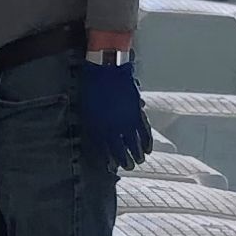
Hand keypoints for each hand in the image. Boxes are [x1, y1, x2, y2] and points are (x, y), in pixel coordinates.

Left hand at [76, 56, 151, 170]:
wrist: (105, 68)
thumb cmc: (92, 85)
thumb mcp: (87, 107)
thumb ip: (94, 123)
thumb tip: (99, 137)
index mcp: (98, 125)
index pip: (104, 147)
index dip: (108, 158)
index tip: (111, 167)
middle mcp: (112, 125)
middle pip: (120, 147)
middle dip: (124, 159)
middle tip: (128, 167)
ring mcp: (126, 119)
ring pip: (133, 141)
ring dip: (137, 153)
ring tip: (139, 161)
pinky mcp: (137, 111)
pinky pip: (144, 130)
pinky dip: (147, 140)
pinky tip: (148, 149)